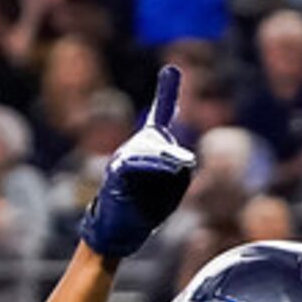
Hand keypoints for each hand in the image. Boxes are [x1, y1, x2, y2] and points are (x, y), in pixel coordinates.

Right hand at [76, 63, 194, 262]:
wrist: (116, 231)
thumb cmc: (142, 212)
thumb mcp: (168, 191)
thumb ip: (177, 173)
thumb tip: (184, 163)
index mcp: (147, 151)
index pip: (159, 117)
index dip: (165, 94)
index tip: (171, 70)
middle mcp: (133, 150)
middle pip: (157, 140)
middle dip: (172, 156)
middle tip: (185, 165)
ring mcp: (122, 159)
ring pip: (150, 153)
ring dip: (164, 163)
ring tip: (175, 171)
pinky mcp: (116, 172)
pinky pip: (134, 164)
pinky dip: (150, 166)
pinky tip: (162, 171)